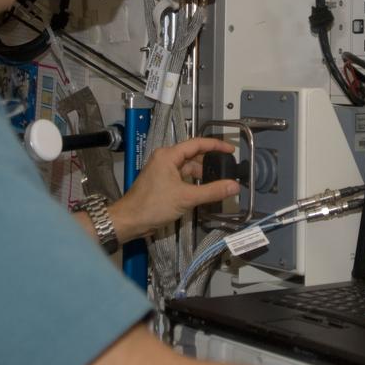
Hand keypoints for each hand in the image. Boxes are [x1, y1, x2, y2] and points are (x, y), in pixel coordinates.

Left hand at [108, 137, 240, 241]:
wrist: (130, 220)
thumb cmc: (154, 204)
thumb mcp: (186, 197)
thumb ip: (212, 191)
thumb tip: (234, 186)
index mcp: (169, 155)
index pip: (197, 143)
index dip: (215, 145)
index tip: (231, 149)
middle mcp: (165, 159)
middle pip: (193, 156)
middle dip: (210, 162)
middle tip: (228, 168)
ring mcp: (163, 171)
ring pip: (187, 168)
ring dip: (202, 174)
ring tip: (220, 182)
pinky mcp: (162, 183)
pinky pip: (182, 178)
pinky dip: (194, 183)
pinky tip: (205, 191)